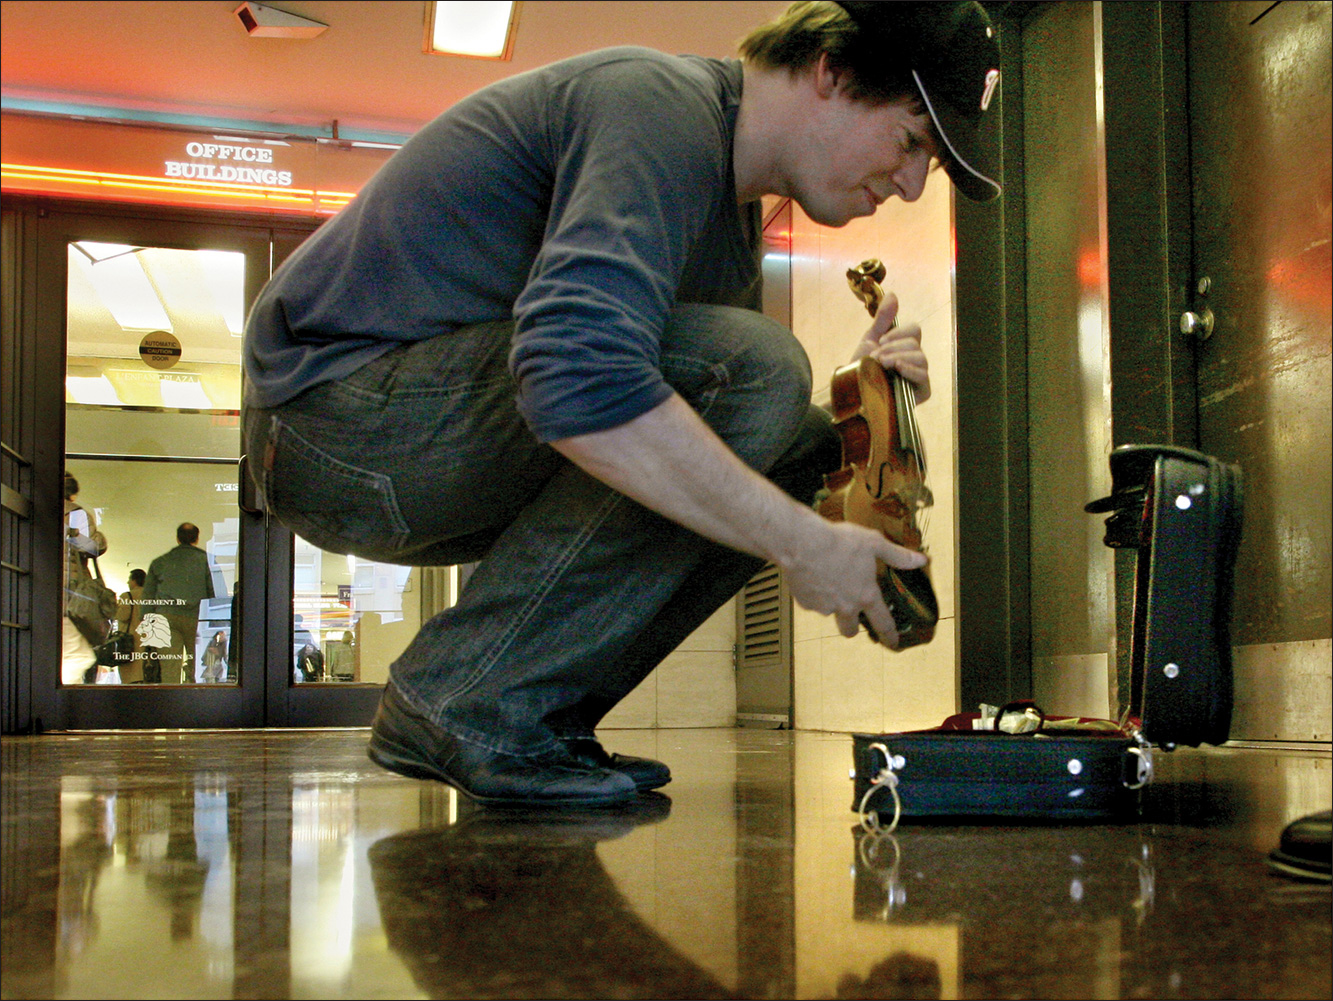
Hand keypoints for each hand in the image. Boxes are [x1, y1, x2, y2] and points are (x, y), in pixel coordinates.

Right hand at [781, 518, 927, 647]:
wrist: (802, 543)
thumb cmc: (838, 542)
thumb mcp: (874, 543)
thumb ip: (897, 555)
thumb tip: (920, 560)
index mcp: (866, 594)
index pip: (883, 622)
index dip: (890, 635)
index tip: (893, 643)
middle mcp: (846, 606)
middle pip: (850, 629)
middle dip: (853, 627)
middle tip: (851, 616)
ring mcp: (824, 607)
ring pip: (829, 613)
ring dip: (831, 604)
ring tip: (827, 581)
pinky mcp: (805, 602)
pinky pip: (811, 602)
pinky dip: (813, 593)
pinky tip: (813, 575)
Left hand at [849, 291, 930, 403]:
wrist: (853, 391)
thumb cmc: (862, 368)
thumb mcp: (870, 340)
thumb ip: (882, 319)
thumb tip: (893, 294)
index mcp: (905, 346)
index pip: (914, 330)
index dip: (897, 333)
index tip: (880, 342)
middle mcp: (915, 359)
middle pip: (915, 343)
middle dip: (893, 348)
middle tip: (877, 357)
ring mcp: (919, 375)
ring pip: (920, 358)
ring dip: (898, 357)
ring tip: (882, 364)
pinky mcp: (920, 391)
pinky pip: (923, 377)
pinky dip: (910, 370)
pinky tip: (898, 369)